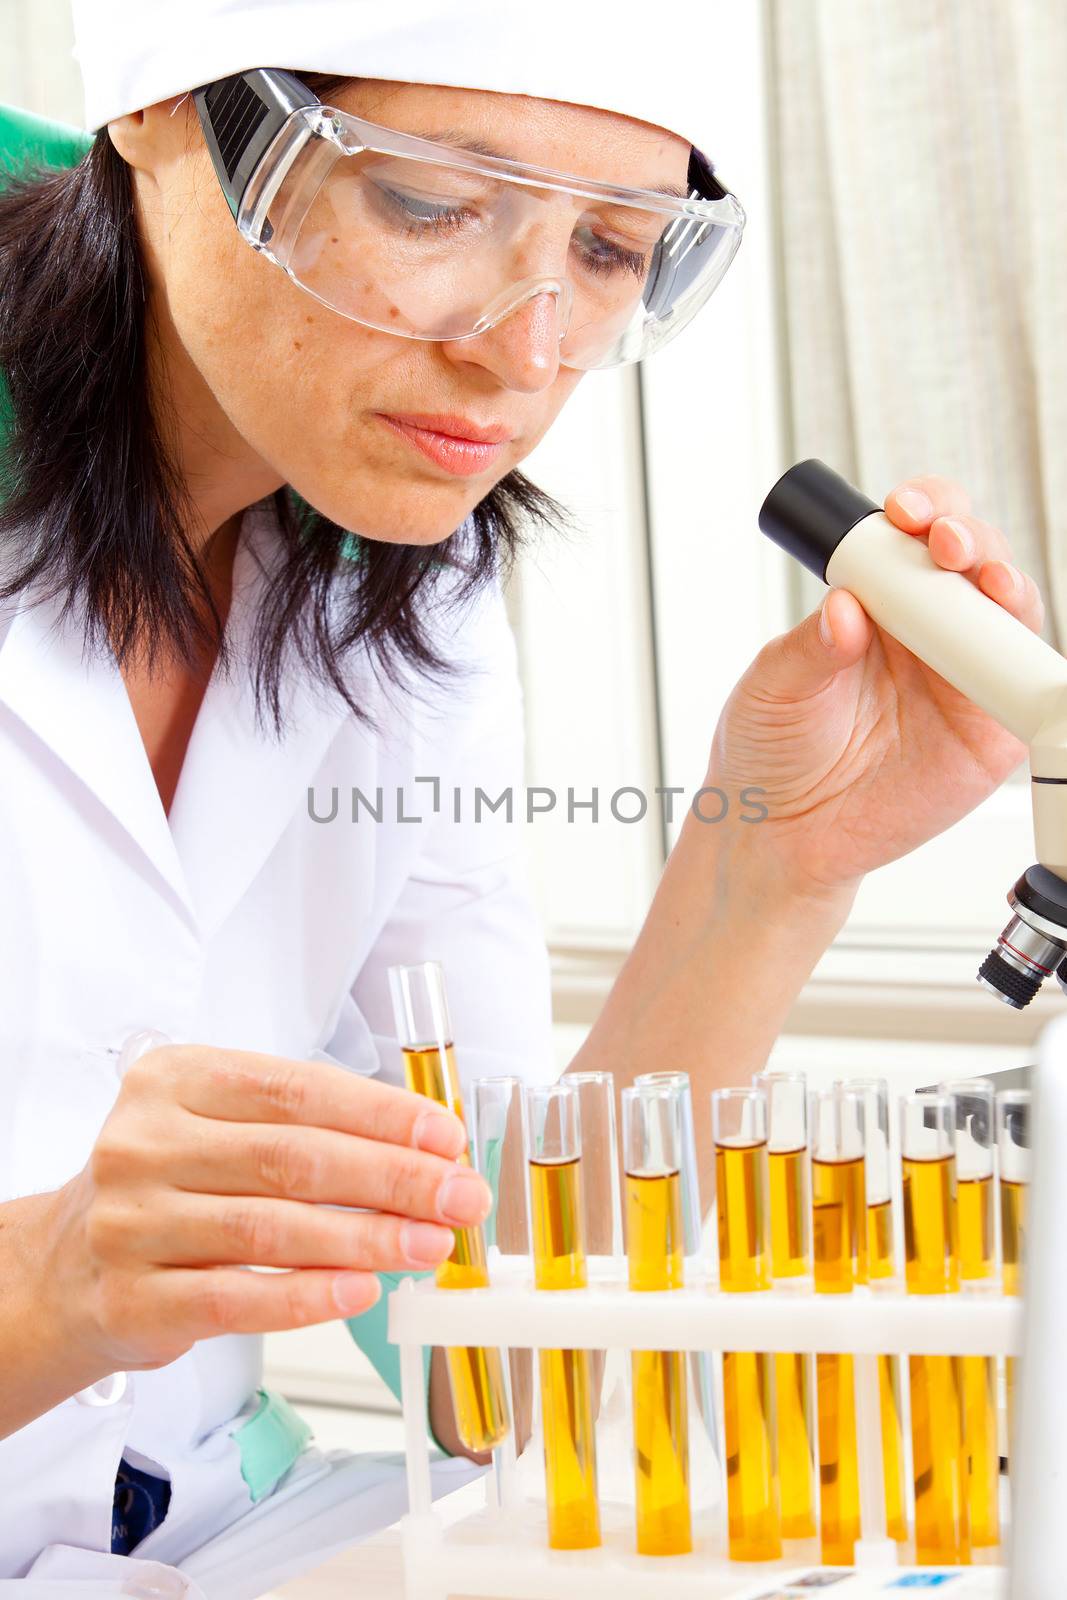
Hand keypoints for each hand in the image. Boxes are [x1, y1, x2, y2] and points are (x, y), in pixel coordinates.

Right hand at [38, 1044, 490, 1378]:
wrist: (65, 1269)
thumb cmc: (170, 1186)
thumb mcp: (218, 1129)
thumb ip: (307, 1128)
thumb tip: (424, 1152)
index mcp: (176, 1081)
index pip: (296, 1090)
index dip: (380, 1114)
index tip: (443, 1137)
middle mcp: (146, 1144)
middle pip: (292, 1158)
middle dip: (391, 1178)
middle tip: (457, 1196)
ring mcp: (132, 1222)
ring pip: (271, 1229)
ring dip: (366, 1239)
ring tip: (427, 1244)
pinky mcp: (133, 1298)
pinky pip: (236, 1298)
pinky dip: (308, 1297)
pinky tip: (361, 1290)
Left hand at [710, 475, 1042, 897]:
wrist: (779, 834)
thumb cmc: (768, 750)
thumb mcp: (772, 686)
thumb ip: (809, 647)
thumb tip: (846, 608)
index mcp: (878, 603)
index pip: (913, 538)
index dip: (922, 510)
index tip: (903, 512)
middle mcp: (928, 632)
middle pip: (973, 561)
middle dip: (969, 537)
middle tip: (944, 542)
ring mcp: (963, 680)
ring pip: (1008, 615)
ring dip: (1006, 586)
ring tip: (983, 580)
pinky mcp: (988, 735)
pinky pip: (1025, 693)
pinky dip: (1030, 667)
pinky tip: (1011, 652)